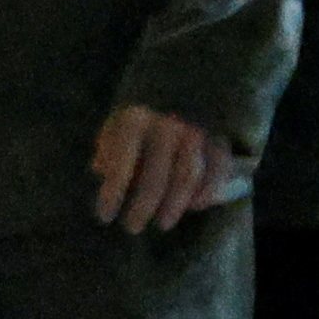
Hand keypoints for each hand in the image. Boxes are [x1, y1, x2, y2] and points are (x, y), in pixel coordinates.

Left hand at [87, 104, 235, 233]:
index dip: (113, 192)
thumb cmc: (138, 119)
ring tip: (162, 223)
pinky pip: (217, 171)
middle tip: (132, 227)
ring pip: (188, 176)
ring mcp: (194, 132)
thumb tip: (101, 170)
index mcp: (136, 120)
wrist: (177, 91)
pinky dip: (207, 192)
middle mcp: (166, 125)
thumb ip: (108, 149)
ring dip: (174, 205)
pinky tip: (194, 207)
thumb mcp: (115, 126)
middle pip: (156, 176)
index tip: (105, 217)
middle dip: (143, 207)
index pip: (123, 161)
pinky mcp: (217, 140)